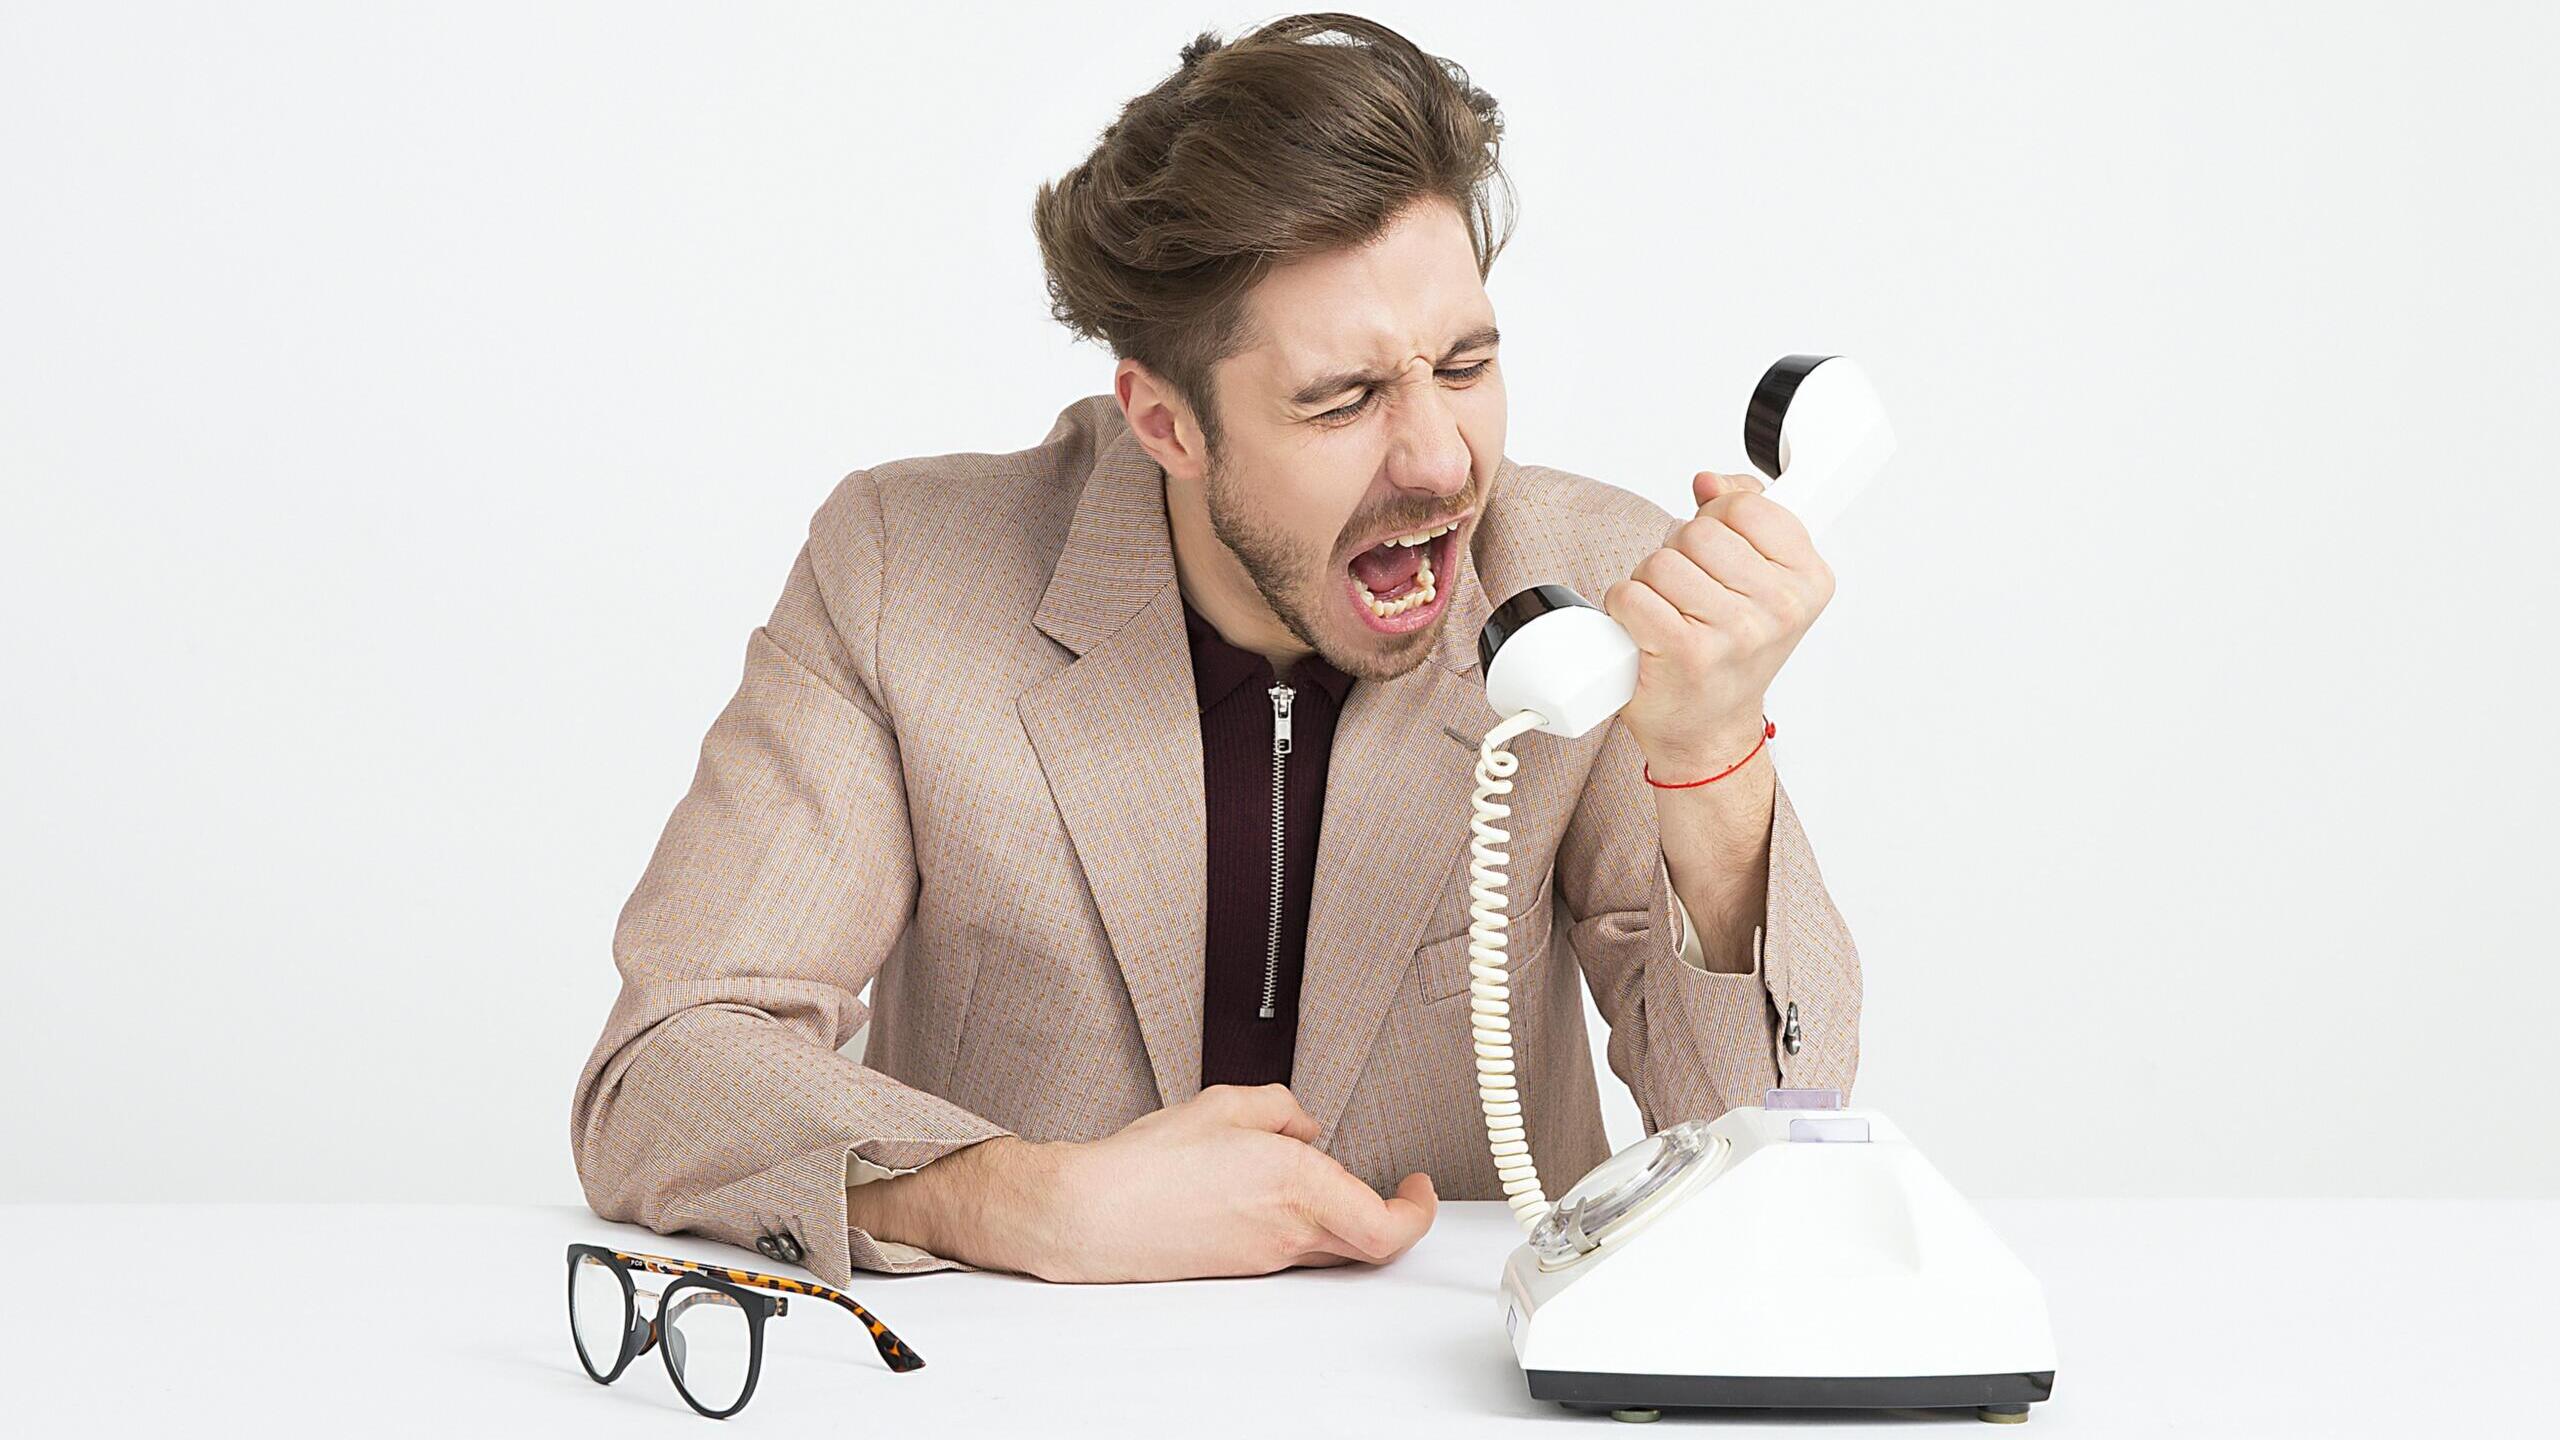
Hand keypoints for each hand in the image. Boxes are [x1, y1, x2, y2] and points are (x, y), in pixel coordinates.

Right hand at [1024, 1083, 1437, 1282]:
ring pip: (1334, 1245)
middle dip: (1392, 1214)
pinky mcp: (1242, 1265)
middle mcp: (1290, 1231)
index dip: (1418, 1211)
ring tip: (1324, 1176)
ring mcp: (1266, 1256)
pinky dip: (1304, 1221)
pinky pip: (1295, 1246)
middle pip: (1371, 1244)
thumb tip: (1303, 1125)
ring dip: (1346, 1215)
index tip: (1419, 1186)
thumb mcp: (1225, 1103)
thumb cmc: (1148, 1165)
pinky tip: (1274, 1191)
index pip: (1388, 1225)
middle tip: (1399, 1190)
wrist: (1094, 1214)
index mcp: (1298, 1185)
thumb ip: (1281, 1107)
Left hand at [1602, 470, 1833, 778]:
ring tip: (1669, 614)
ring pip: (1660, 563)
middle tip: (1688, 593)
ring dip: (1649, 584)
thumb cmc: (1731, 652)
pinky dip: (1624, 608)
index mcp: (1808, 580)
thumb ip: (1744, 515)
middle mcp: (1779, 607)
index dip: (1717, 520)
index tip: (1721, 552)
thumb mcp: (1760, 579)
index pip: (1746, 505)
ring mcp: (1735, 632)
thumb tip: (1709, 481)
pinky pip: (1631, 595)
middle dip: (1679, 554)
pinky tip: (1645, 630)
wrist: (1709, 729)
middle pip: (1697, 532)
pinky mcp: (1685, 653)